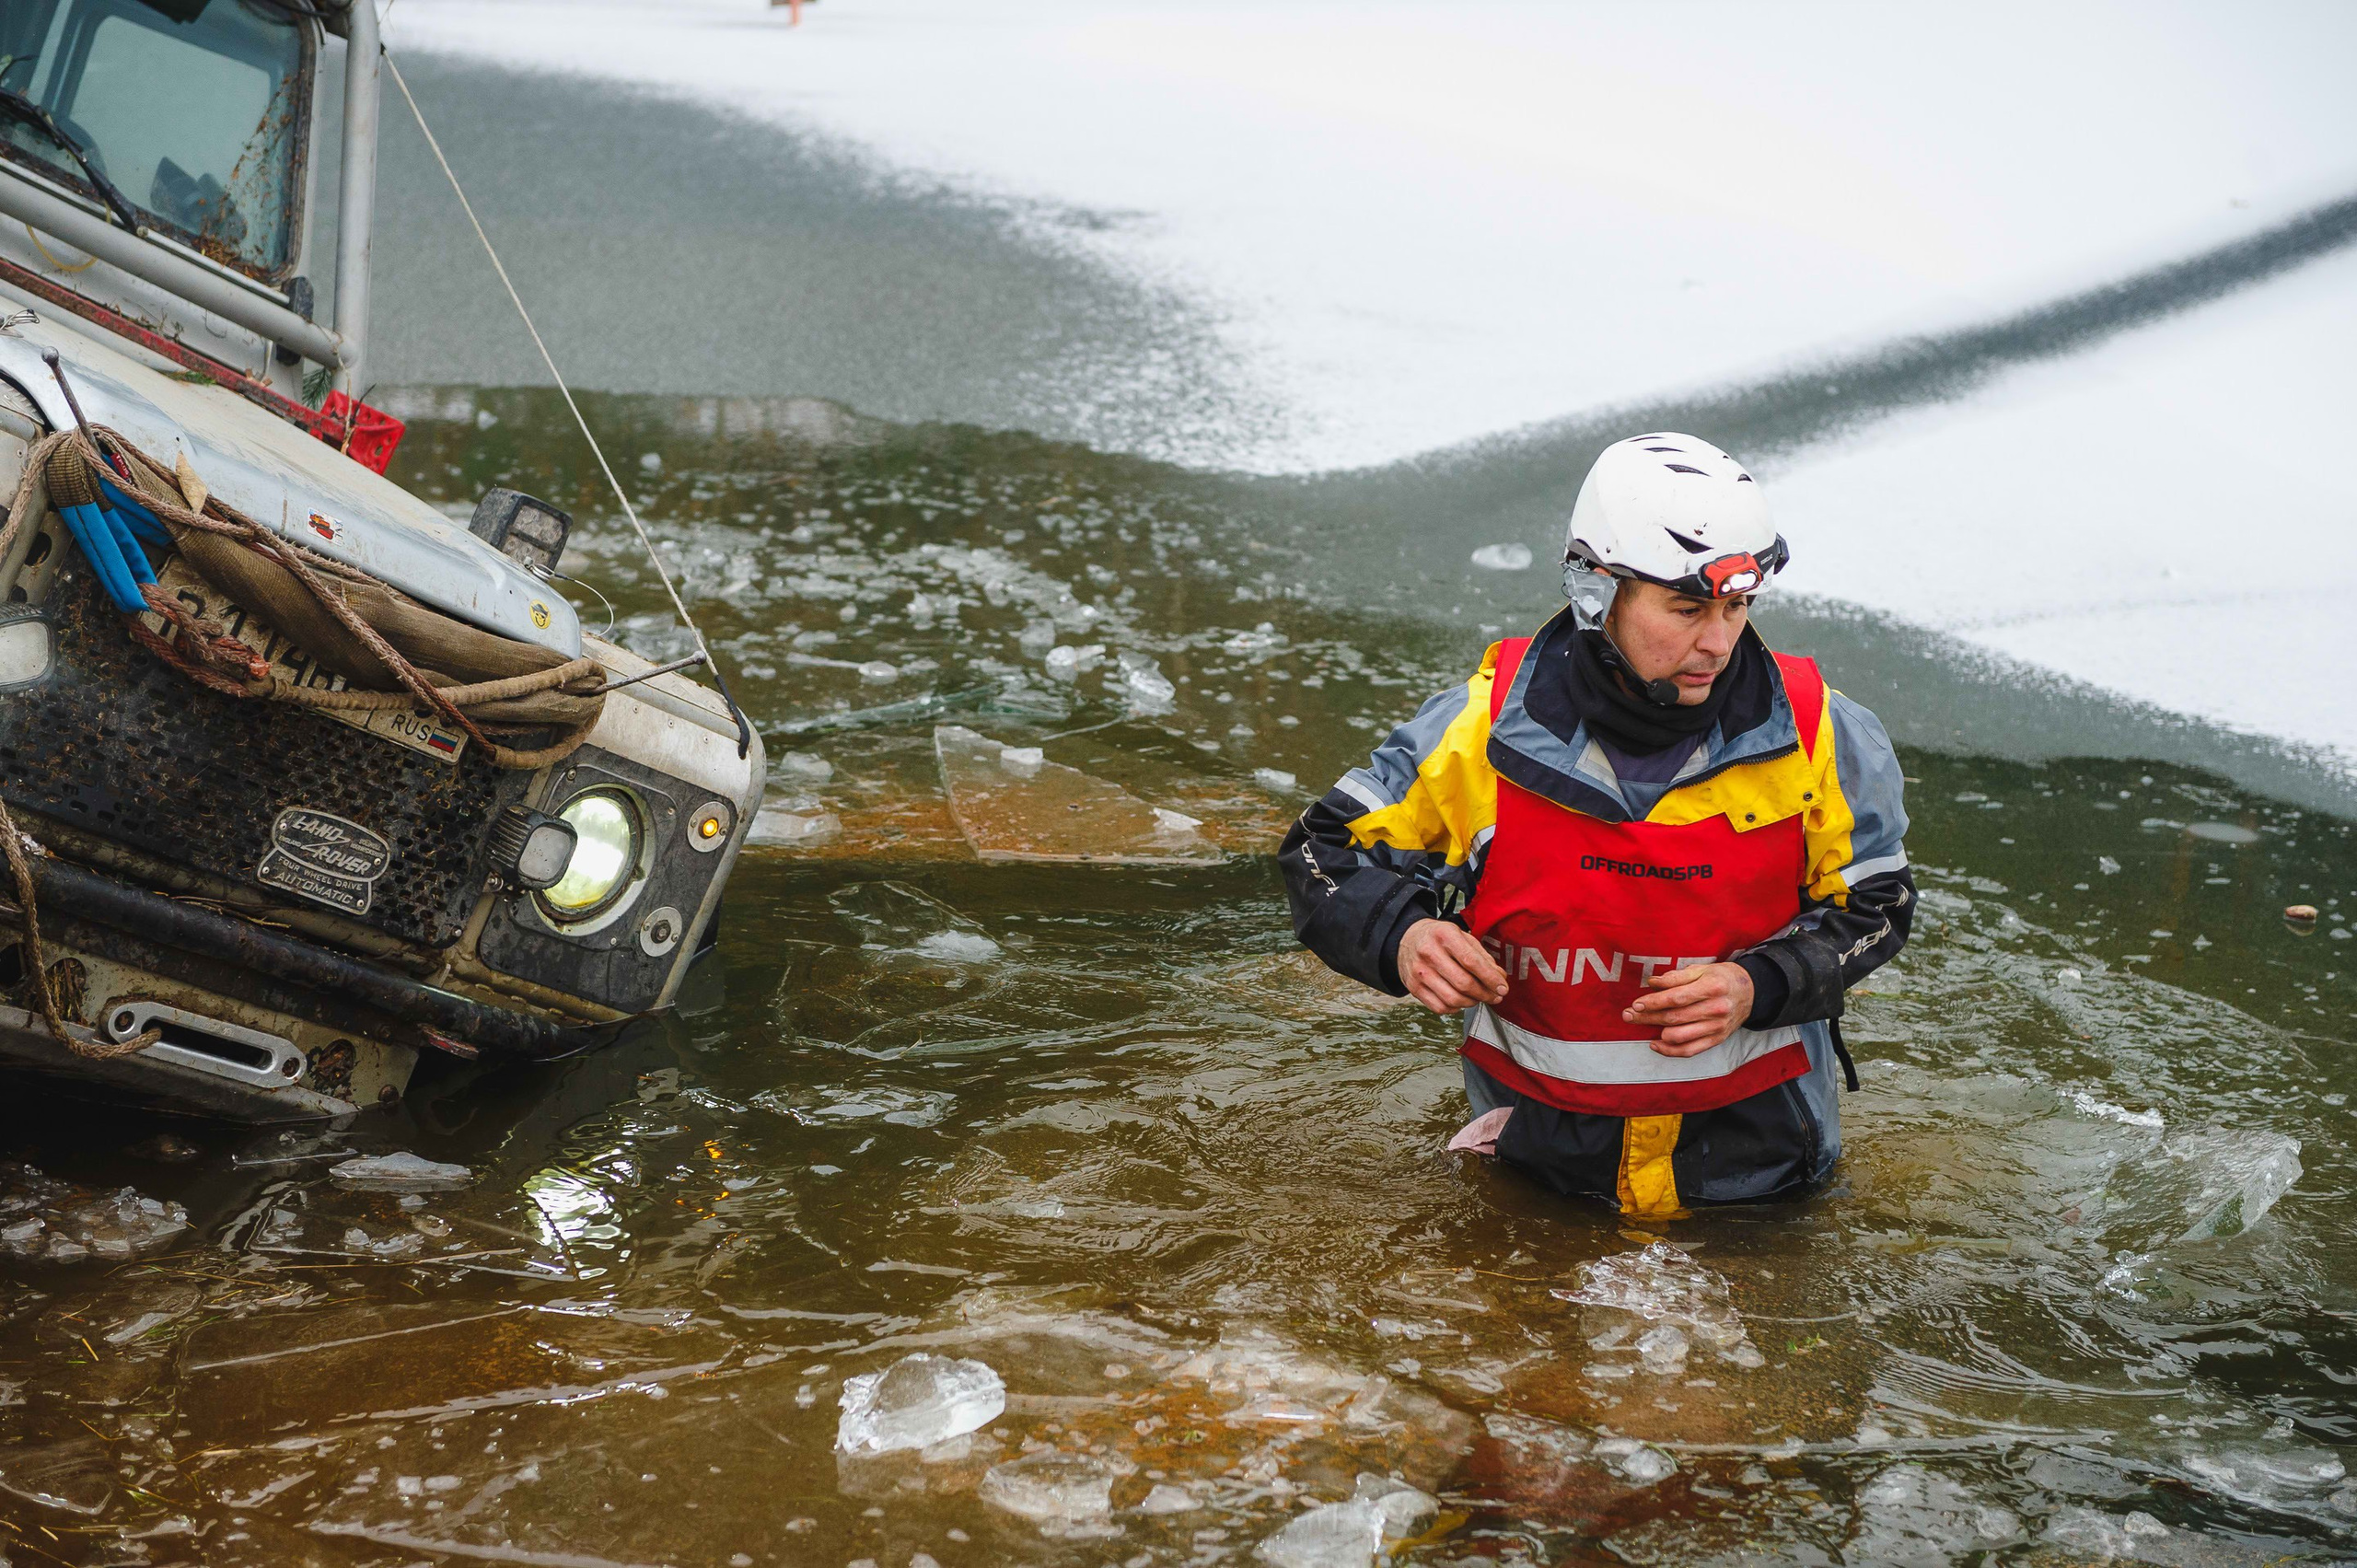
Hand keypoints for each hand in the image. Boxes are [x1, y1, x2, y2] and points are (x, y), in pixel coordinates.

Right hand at [1396, 918, 1508, 1014]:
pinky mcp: (1413, 987)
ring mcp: (1419, 972)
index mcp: (1444, 935)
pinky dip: (1455, 1008)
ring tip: (1479, 998)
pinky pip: (1440, 1007)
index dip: (1491, 978)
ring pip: (1452, 999)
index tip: (1503, 988)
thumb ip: (1482, 956)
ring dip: (1472, 1003)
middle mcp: (1429, 953)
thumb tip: (1499, 978)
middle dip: (1485, 994)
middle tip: (1495, 996)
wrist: (1408, 939)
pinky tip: (1461, 1000)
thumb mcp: (1462, 936)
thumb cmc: (1439, 938)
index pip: (1471, 962)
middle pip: (1463, 983)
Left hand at [1624, 961, 1753, 1055]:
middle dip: (1647, 1017)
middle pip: (1674, 1017)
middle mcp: (1716, 1009)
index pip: (1677, 998)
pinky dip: (1670, 1050)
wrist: (1751, 993)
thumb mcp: (1701, 969)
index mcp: (1712, 987)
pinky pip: (1690, 1050)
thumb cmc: (1721, 978)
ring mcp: (1717, 1027)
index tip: (1636, 1003)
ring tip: (1639, 1024)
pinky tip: (1655, 1044)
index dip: (1654, 1002)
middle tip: (1627, 1014)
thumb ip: (1676, 976)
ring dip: (1655, 1033)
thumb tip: (1652, 983)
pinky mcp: (1717, 1040)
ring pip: (1679, 1036)